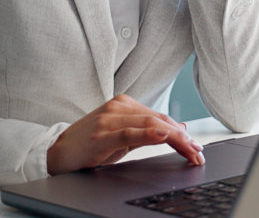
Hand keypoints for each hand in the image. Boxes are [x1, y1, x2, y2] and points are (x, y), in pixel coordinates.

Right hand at [46, 94, 204, 174]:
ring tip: (190, 150)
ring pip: (150, 124)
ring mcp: (109, 119)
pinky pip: (130, 132)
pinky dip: (149, 133)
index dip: (181, 132)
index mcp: (124, 104)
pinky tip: (163, 135)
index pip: (160, 117)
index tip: (196, 148)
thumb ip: (146, 131)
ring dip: (175, 138)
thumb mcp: (122, 136)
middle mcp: (118, 107)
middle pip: (159, 120)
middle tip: (198, 153)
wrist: (60, 152)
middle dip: (183, 137)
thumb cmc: (91, 144)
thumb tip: (177, 130)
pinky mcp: (102, 134)